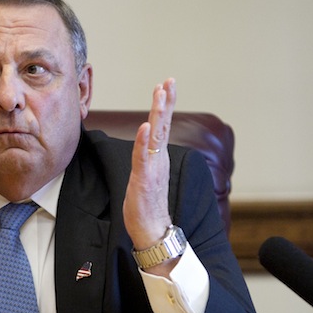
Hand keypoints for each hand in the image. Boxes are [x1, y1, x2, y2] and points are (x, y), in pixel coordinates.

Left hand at [123, 78, 175, 264]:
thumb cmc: (146, 206)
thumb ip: (147, 159)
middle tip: (168, 82)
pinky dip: (145, 141)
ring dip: (158, 114)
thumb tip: (145, 145)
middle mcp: (158, 160)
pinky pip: (144, 158)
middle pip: (163, 125)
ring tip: (160, 94)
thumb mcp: (146, 176)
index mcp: (158, 158)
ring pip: (156, 137)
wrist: (152, 230)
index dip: (164, 105)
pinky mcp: (145, 180)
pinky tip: (146, 126)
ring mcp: (153, 169)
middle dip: (165, 102)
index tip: (166, 85)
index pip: (162, 126)